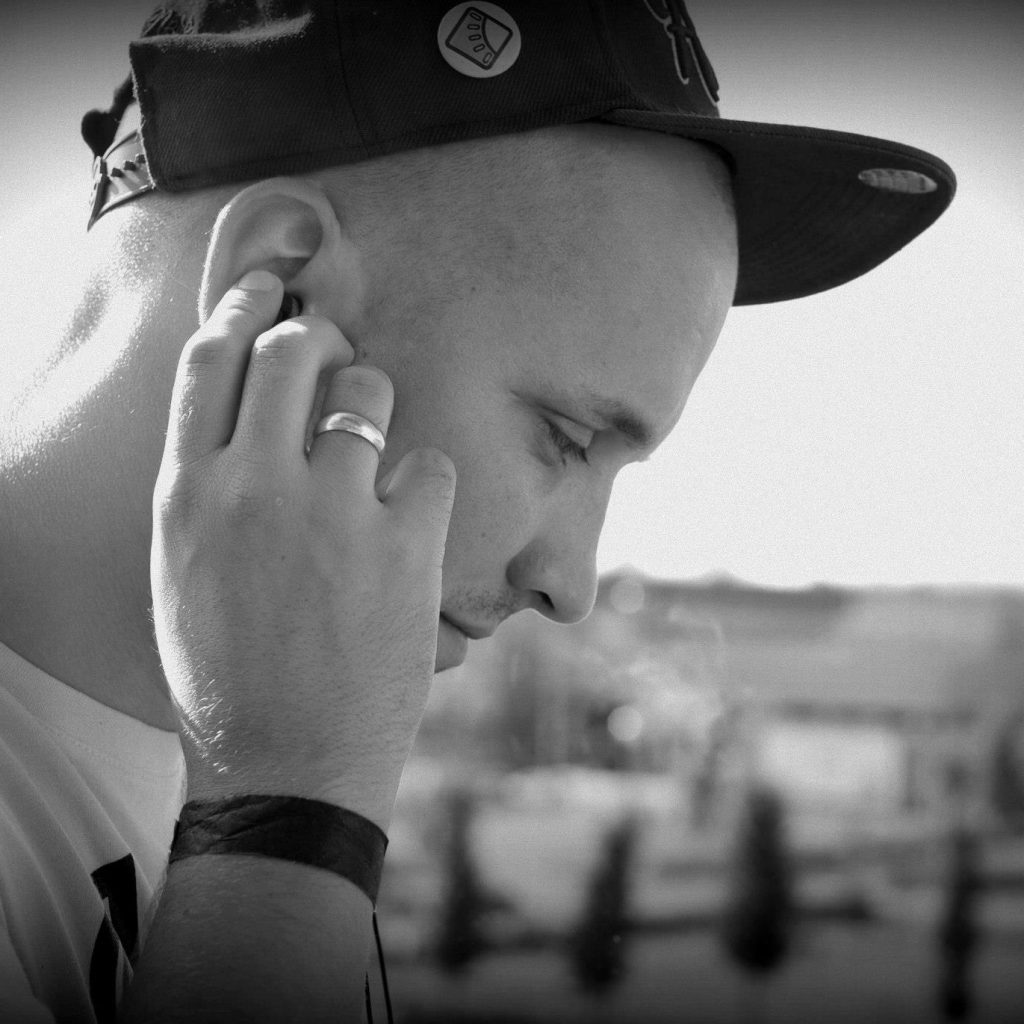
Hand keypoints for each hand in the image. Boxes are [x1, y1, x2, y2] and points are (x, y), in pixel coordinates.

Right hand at [151, 271, 455, 828]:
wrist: (286, 764)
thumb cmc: (229, 677)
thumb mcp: (183, 573)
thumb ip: (210, 488)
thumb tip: (251, 419)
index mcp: (189, 494)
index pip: (210, 363)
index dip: (241, 311)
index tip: (267, 292)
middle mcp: (255, 487)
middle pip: (292, 352)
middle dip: (319, 336)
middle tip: (335, 351)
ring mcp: (332, 512)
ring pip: (368, 390)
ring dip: (375, 404)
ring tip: (372, 452)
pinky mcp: (402, 544)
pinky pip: (429, 463)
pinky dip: (424, 481)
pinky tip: (410, 518)